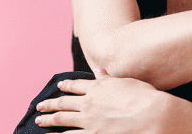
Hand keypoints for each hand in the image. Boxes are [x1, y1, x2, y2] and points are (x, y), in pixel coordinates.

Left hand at [36, 68, 163, 132]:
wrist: (153, 115)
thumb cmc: (144, 97)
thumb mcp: (127, 82)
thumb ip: (109, 78)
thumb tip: (99, 70)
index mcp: (99, 88)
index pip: (76, 85)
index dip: (65, 86)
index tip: (58, 86)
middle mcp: (90, 103)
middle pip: (64, 103)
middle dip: (50, 104)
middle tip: (40, 106)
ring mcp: (89, 121)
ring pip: (62, 120)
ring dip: (49, 120)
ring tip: (39, 122)